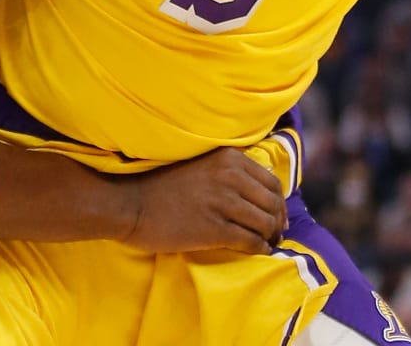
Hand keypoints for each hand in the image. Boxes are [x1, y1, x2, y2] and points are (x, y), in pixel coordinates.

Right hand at [120, 147, 288, 254]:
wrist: (130, 203)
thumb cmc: (160, 185)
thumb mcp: (200, 165)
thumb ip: (227, 171)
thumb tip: (256, 190)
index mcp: (228, 158)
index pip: (271, 181)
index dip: (279, 202)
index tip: (277, 215)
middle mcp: (230, 176)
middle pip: (272, 203)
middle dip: (278, 221)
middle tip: (276, 234)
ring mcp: (223, 202)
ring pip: (265, 223)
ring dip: (270, 236)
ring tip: (267, 244)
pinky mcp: (215, 228)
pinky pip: (250, 241)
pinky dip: (259, 248)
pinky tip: (257, 252)